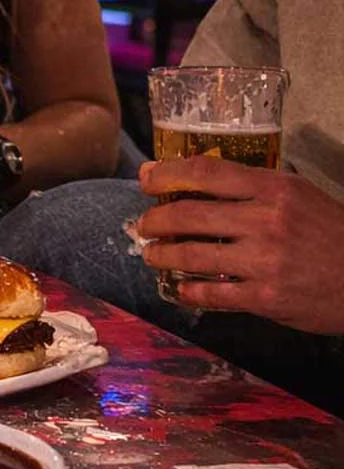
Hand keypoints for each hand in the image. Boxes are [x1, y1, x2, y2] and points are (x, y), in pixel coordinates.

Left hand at [135, 158, 343, 332]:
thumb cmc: (333, 232)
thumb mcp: (300, 195)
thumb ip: (255, 189)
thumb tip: (200, 181)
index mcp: (274, 188)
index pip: (205, 171)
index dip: (166, 173)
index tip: (146, 178)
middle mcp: (265, 221)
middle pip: (186, 215)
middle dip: (154, 221)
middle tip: (144, 225)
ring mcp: (264, 261)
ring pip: (190, 255)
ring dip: (161, 255)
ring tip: (153, 253)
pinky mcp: (265, 297)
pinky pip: (210, 294)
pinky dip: (188, 290)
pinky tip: (181, 287)